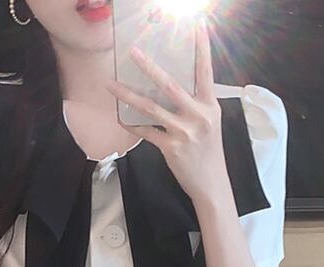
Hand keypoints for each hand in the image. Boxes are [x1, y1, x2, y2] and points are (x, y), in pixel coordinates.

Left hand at [105, 15, 226, 203]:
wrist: (212, 184)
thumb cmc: (209, 152)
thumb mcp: (210, 124)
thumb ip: (196, 104)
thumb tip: (174, 88)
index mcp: (210, 106)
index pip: (205, 72)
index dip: (202, 49)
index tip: (196, 27)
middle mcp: (198, 116)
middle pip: (170, 85)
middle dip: (149, 67)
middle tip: (133, 51)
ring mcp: (184, 132)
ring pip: (151, 107)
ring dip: (128, 95)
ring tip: (111, 84)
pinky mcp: (171, 148)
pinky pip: (147, 132)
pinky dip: (132, 125)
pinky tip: (121, 117)